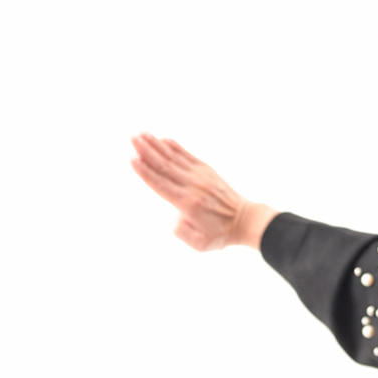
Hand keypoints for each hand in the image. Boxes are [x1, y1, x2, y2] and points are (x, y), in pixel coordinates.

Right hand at [130, 133, 272, 250]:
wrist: (245, 219)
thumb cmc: (220, 234)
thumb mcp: (200, 243)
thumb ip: (182, 232)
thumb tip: (171, 217)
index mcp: (188, 203)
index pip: (161, 185)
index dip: (146, 171)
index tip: (132, 158)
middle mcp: (193, 186)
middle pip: (165, 166)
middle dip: (147, 151)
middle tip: (132, 137)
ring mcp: (201, 176)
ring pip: (175, 158)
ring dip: (157, 145)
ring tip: (142, 134)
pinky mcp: (207, 171)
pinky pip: (188, 156)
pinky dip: (175, 147)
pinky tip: (164, 139)